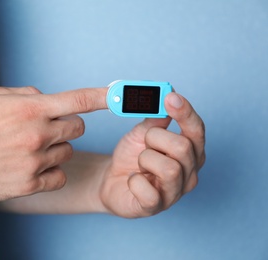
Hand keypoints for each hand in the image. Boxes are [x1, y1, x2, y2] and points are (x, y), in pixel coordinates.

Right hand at [0, 86, 106, 203]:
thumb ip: (26, 95)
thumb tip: (48, 99)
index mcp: (29, 109)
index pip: (77, 100)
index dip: (103, 97)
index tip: (119, 96)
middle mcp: (36, 134)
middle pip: (77, 129)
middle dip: (67, 127)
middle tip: (47, 129)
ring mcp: (33, 162)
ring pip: (66, 153)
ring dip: (55, 150)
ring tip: (28, 150)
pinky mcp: (28, 185)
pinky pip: (59, 177)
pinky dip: (51, 172)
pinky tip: (32, 168)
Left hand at [99, 92, 205, 217]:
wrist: (111, 180)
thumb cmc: (131, 156)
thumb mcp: (142, 133)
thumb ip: (156, 118)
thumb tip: (167, 97)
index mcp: (190, 151)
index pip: (197, 130)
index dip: (185, 113)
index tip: (171, 97)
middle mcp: (189, 172)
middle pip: (184, 147)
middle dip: (155, 138)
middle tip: (143, 142)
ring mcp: (175, 192)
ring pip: (170, 169)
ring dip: (145, 159)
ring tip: (139, 163)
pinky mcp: (156, 207)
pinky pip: (149, 192)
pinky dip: (134, 181)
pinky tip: (132, 179)